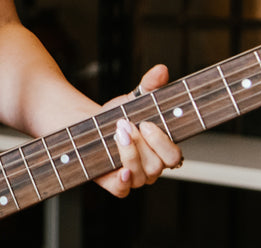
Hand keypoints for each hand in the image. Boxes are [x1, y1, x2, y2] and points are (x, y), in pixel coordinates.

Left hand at [93, 63, 182, 197]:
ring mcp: (132, 177)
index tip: (147, 123)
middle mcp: (150, 167)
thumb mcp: (133, 99)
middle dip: (143, 145)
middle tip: (128, 125)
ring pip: (141, 176)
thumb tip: (161, 70)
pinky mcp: (112, 182)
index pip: (174, 157)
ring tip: (117, 132)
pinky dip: (123, 181)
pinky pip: (123, 190)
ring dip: (129, 153)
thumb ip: (150, 86)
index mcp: (161, 151)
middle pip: (158, 167)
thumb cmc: (116, 115)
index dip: (163, 143)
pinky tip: (121, 169)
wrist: (86, 125)